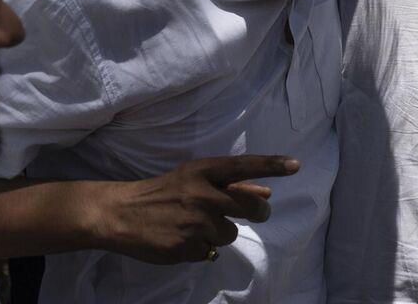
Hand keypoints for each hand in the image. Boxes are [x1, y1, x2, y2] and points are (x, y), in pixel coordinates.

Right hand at [98, 155, 299, 263]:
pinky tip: (183, 239)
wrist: (121, 214)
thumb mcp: (194, 180)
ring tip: (195, 226)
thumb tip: (267, 191)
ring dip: (219, 233)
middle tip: (259, 213)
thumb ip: (232, 185)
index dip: (271, 165)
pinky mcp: (187, 246)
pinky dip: (201, 248)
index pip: (243, 166)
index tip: (295, 166)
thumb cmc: (163, 193)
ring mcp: (195, 222)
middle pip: (249, 206)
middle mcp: (202, 194)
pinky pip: (210, 251)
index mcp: (203, 171)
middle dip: (259, 212)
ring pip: (230, 233)